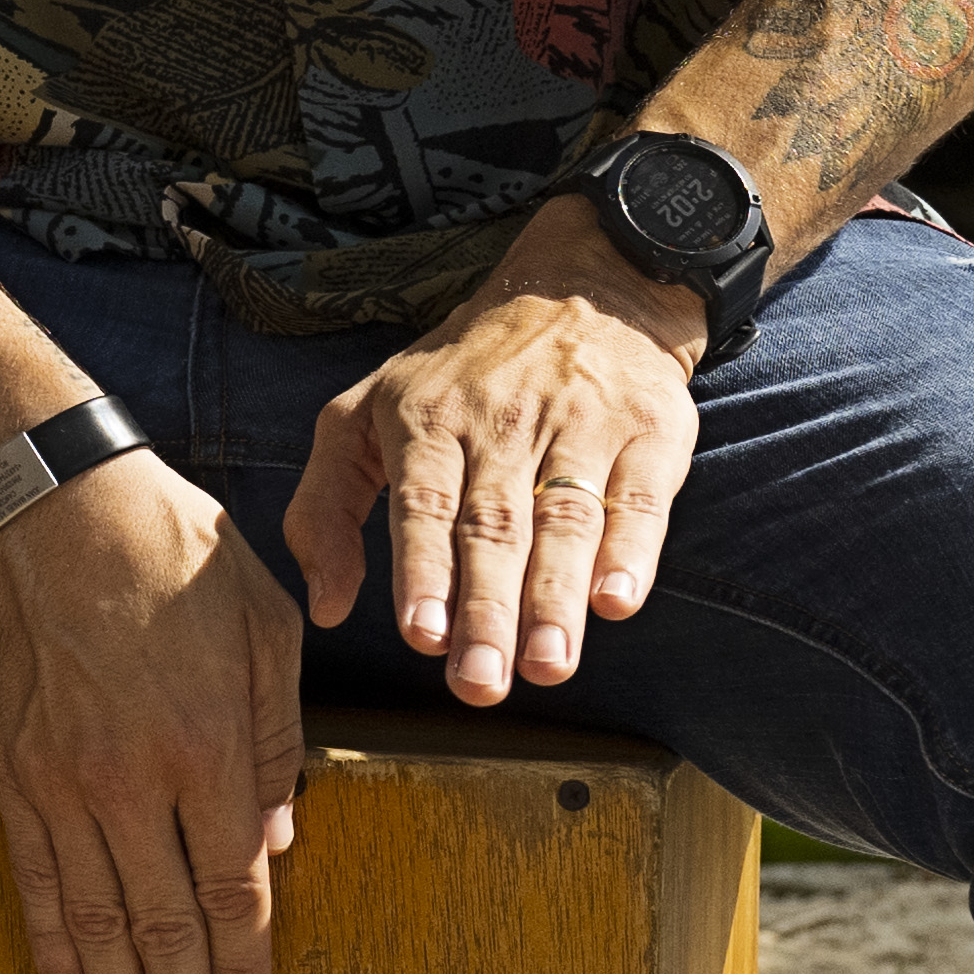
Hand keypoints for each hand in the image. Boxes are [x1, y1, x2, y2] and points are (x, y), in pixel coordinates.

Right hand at [0, 449, 307, 973]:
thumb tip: (275, 839)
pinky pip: (33, 875)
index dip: (244, 972)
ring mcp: (60, 782)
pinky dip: (50, 940)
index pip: (232, 892)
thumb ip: (276, 744)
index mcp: (206, 749)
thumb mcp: (265, 634)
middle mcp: (129, 781)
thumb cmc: (175, 556)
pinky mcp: (10, 769)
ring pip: (92, 919)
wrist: (51, 507)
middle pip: (161, 928)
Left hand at [291, 237, 712, 706]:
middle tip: (482, 684)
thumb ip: (325, 509)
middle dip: (486, 610)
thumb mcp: (362, 418)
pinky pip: (640, 495)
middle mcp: (501, 420)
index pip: (423, 504)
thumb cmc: (455, 379)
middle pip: (493, 525)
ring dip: (554, 598)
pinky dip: (632, 549)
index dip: (423, 571)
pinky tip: (617, 601)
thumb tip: (325, 608)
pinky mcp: (648, 428)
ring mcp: (579, 421)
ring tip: (546, 665)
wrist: (582, 290)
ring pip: (565, 517)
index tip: (422, 637)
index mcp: (425, 420)